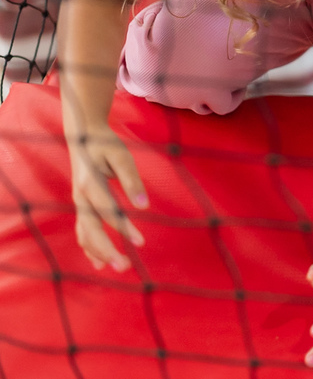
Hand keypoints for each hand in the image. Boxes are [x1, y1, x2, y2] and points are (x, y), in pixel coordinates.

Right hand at [66, 123, 146, 270]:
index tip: (141, 243)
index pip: (109, 212)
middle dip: (107, 250)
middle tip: (125, 267)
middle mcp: (80, 198)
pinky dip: (89, 247)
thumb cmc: (105, 145)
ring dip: (98, 252)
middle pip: (91, 230)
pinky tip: (100, 261)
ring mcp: (78, 203)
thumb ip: (132, 180)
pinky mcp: (81, 205)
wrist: (83, 135)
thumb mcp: (122, 156)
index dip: (124, 229)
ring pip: (84, 234)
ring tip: (116, 268)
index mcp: (90, 185)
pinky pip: (82, 231)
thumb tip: (143, 205)